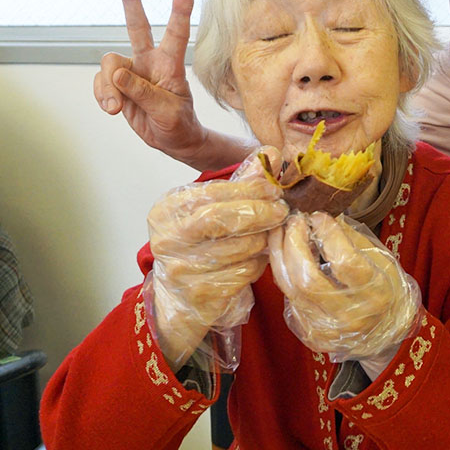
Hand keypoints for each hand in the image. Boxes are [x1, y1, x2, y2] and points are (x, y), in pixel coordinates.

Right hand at [94, 0, 208, 165]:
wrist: (172, 140)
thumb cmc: (177, 123)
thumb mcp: (167, 112)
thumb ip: (143, 92)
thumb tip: (118, 74)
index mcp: (170, 64)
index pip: (177, 33)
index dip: (180, 10)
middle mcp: (150, 60)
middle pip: (137, 26)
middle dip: (131, 0)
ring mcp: (132, 70)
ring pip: (109, 64)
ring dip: (108, 87)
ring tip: (116, 109)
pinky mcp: (116, 84)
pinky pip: (100, 82)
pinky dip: (102, 95)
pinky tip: (112, 108)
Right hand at [146, 147, 289, 366]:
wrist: (181, 295)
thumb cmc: (202, 242)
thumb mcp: (216, 207)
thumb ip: (243, 181)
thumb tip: (271, 154)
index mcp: (168, 209)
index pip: (213, 192)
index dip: (249, 189)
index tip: (274, 189)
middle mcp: (168, 238)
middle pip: (222, 219)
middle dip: (259, 213)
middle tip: (281, 211)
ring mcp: (180, 268)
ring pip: (239, 248)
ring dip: (262, 240)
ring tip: (268, 235)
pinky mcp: (199, 293)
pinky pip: (244, 272)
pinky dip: (258, 264)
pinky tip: (257, 258)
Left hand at [269, 212, 420, 362]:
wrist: (384, 329)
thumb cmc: (384, 287)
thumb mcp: (379, 259)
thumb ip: (350, 238)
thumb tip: (321, 215)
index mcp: (376, 294)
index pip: (344, 262)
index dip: (327, 234)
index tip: (318, 215)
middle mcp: (350, 316)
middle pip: (307, 279)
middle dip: (294, 243)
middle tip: (293, 220)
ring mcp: (328, 329)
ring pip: (290, 288)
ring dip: (281, 254)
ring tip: (282, 231)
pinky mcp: (310, 333)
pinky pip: (288, 298)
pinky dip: (283, 272)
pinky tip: (285, 254)